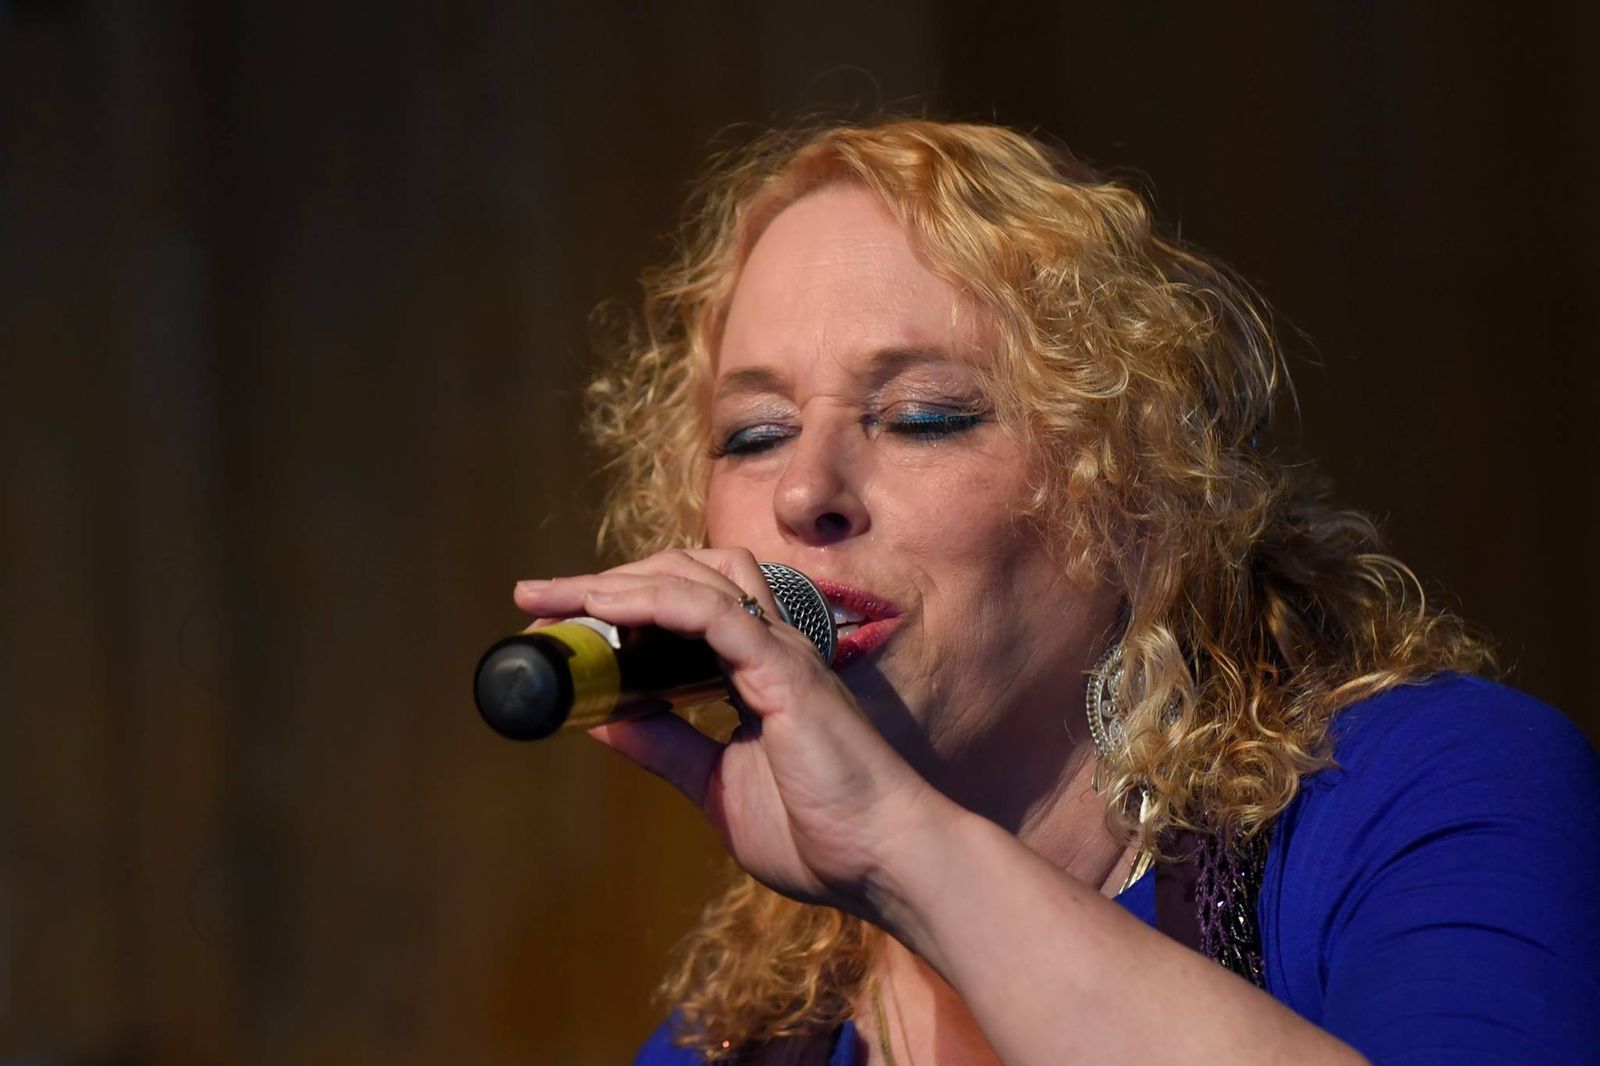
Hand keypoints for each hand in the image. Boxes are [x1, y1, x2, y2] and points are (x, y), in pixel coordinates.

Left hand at [513, 547, 951, 915]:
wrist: (882, 861)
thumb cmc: (819, 832)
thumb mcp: (715, 786)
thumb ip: (667, 745)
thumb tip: (603, 716)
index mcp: (752, 671)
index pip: (677, 608)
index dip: (614, 605)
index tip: (552, 622)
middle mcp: (767, 647)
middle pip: (679, 576)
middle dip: (602, 581)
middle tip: (536, 599)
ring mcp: (778, 653)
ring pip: (693, 579)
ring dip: (618, 581)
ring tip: (560, 597)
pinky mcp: (785, 671)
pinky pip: (713, 614)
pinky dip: (655, 602)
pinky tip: (607, 608)